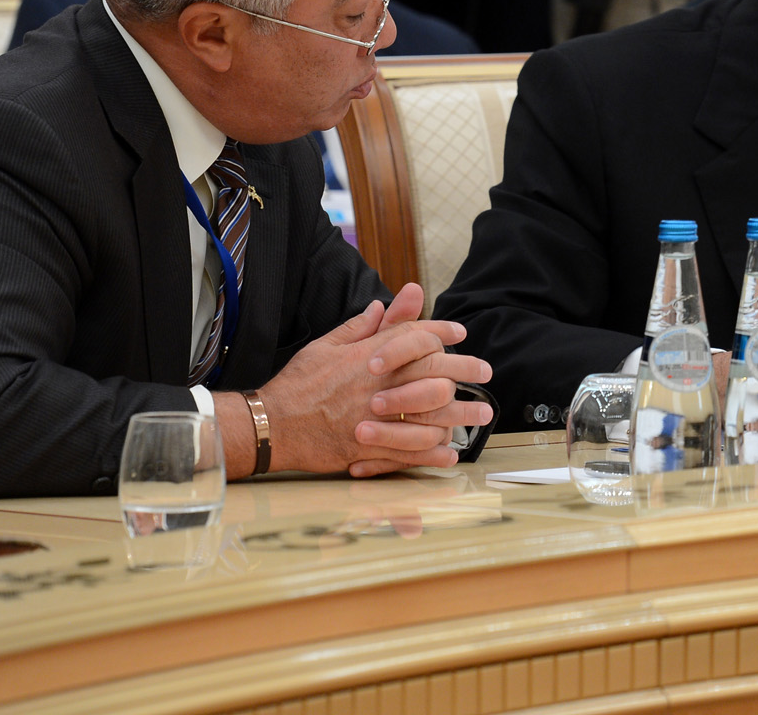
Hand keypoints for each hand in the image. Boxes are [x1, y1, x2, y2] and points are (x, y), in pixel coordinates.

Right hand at [252, 282, 493, 477]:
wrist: (272, 423)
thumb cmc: (298, 383)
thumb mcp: (327, 345)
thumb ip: (361, 327)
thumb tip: (384, 304)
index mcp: (370, 356)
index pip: (415, 335)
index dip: (441, 330)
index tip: (460, 332)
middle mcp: (379, 383)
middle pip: (434, 371)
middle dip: (465, 369)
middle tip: (486, 372)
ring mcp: (376, 417)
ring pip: (430, 414)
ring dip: (460, 415)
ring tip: (482, 417)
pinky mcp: (368, 446)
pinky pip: (409, 450)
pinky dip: (432, 453)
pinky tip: (449, 453)